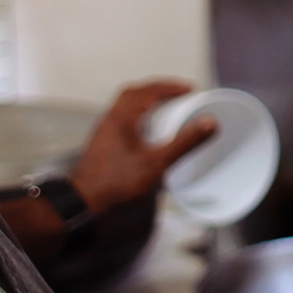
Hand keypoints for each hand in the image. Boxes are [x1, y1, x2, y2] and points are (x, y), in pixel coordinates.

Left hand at [67, 80, 217, 213]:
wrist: (84, 205)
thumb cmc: (116, 184)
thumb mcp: (156, 164)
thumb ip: (184, 143)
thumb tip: (209, 123)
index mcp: (121, 118)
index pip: (147, 91)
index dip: (170, 86)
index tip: (189, 89)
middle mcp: (110, 120)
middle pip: (133, 93)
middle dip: (157, 90)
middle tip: (177, 94)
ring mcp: (104, 133)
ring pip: (125, 107)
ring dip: (146, 102)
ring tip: (165, 109)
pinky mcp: (103, 145)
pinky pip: (122, 120)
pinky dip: (138, 116)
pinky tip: (147, 131)